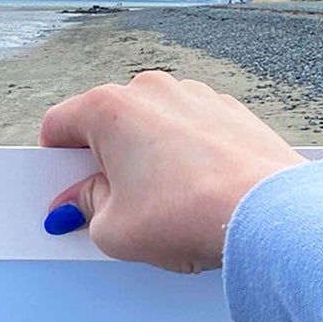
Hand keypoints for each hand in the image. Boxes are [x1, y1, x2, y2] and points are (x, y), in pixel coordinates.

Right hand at [39, 71, 305, 272]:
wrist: (267, 215)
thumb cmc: (187, 216)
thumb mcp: (114, 231)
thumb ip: (86, 210)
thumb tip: (79, 202)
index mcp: (110, 109)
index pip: (60, 124)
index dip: (55, 165)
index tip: (65, 192)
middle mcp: (151, 90)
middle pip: (108, 124)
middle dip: (104, 163)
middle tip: (112, 207)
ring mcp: (195, 96)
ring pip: (152, 127)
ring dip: (147, 160)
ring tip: (162, 207)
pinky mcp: (230, 113)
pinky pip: (191, 133)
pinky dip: (186, 158)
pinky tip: (196, 195)